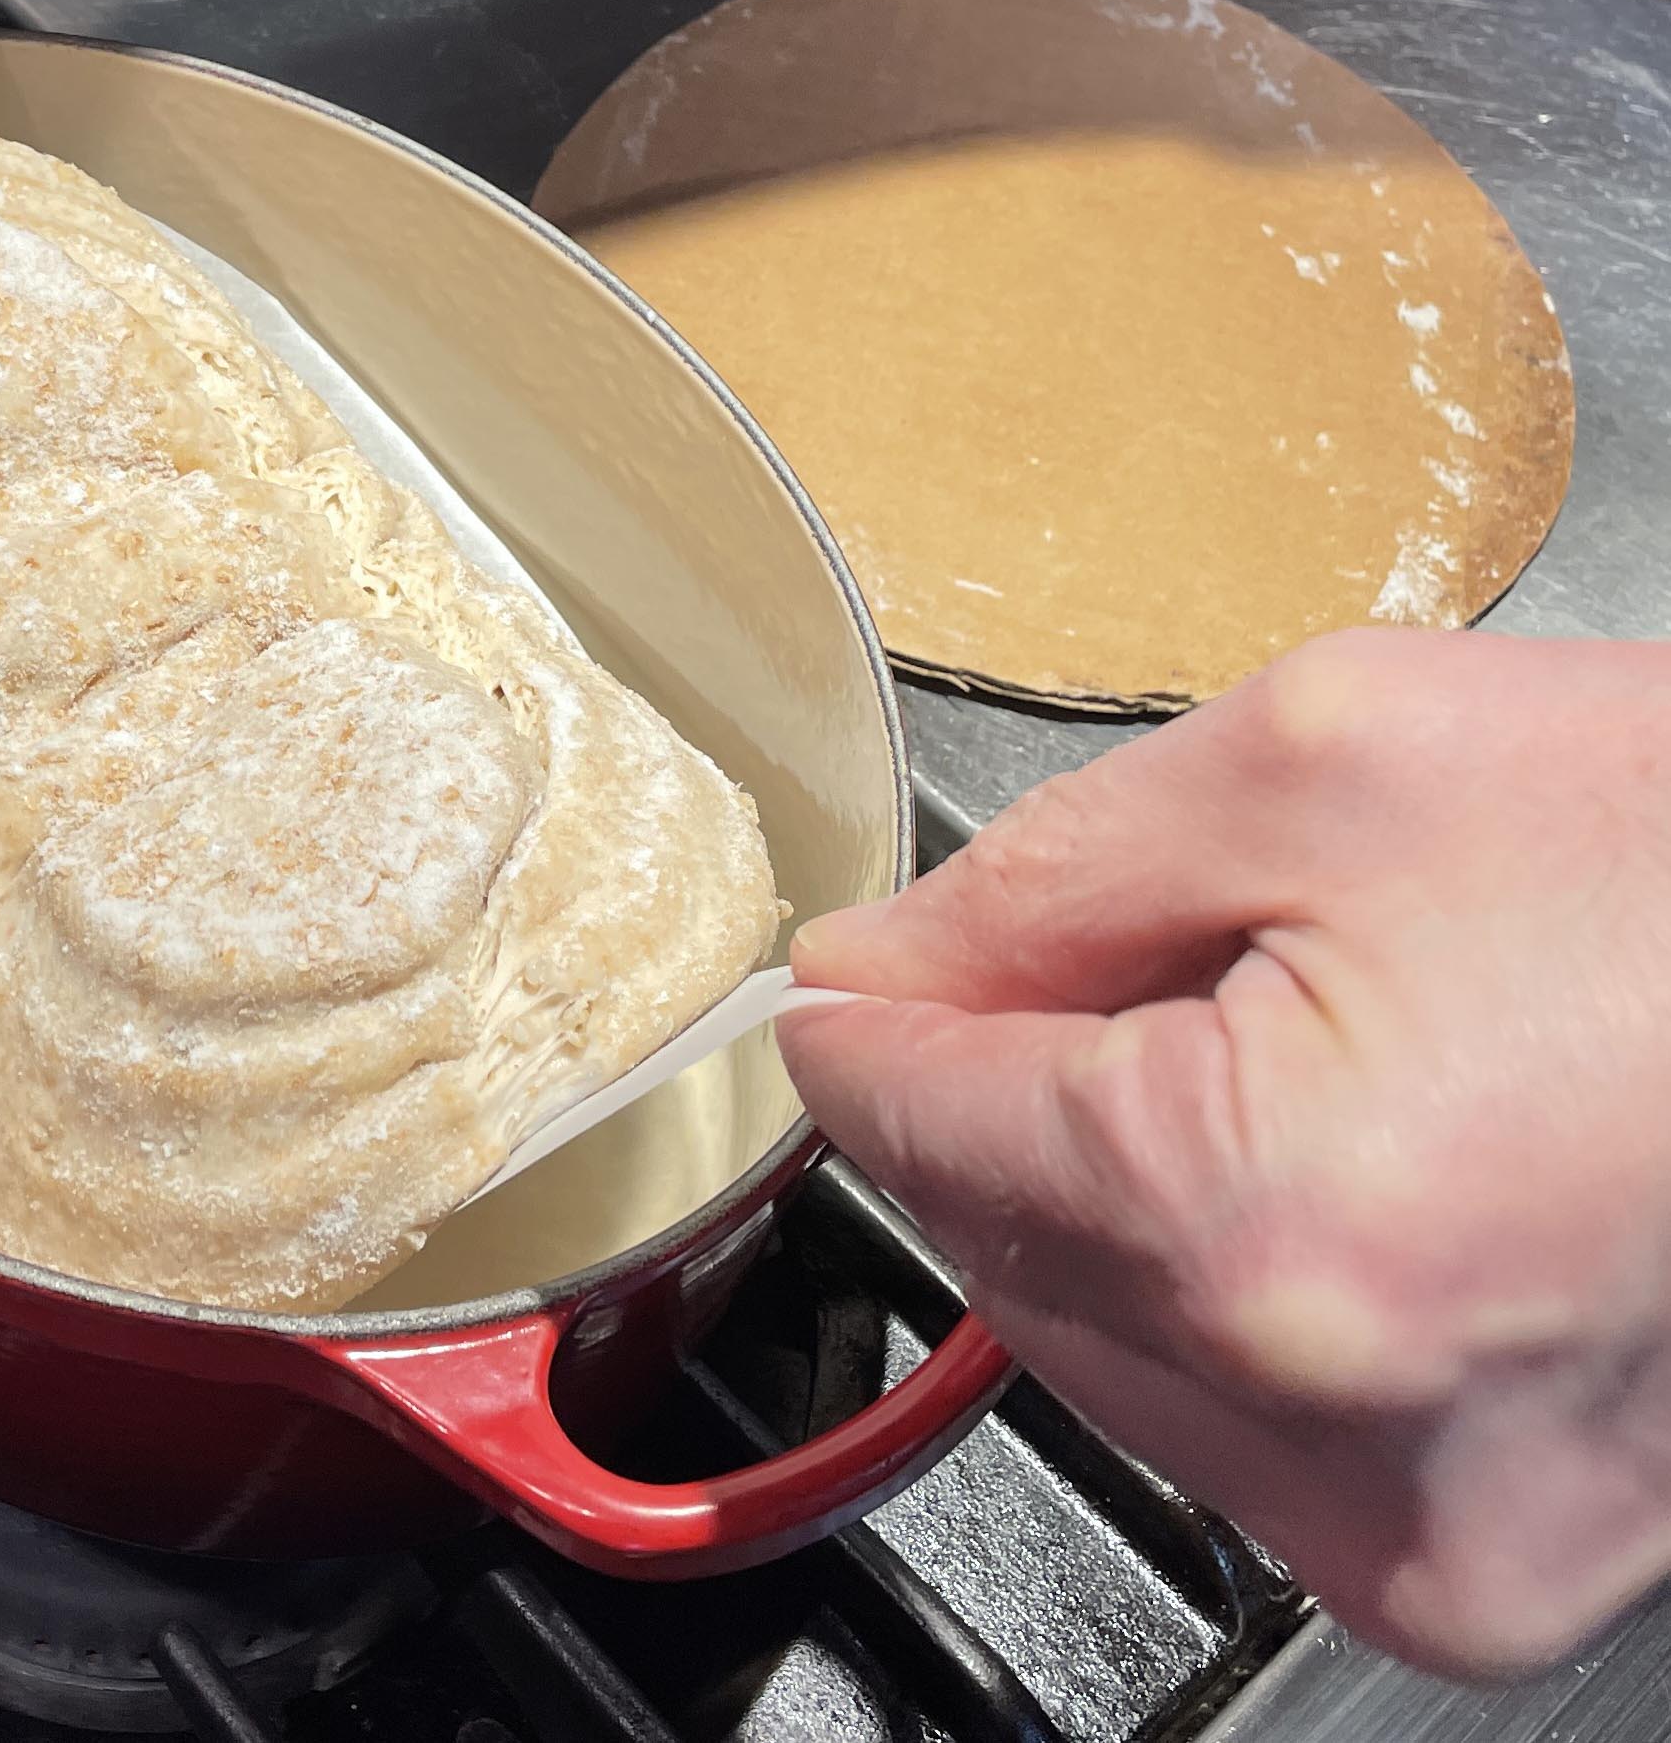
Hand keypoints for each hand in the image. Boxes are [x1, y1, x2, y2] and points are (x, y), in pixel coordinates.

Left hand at [783, 627, 1670, 1679]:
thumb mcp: (1322, 760)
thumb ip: (1045, 880)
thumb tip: (877, 969)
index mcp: (1272, 1229)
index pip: (923, 1132)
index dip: (860, 1029)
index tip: (829, 981)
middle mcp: (1352, 1443)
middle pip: (1001, 1250)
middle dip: (1010, 1095)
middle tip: (1133, 960)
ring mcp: (1437, 1538)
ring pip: (1109, 1343)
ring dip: (1121, 1194)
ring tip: (1292, 1045)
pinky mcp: (1493, 1562)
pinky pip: (1244, 1418)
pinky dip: (1232, 1287)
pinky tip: (1342, 1158)